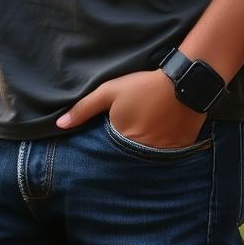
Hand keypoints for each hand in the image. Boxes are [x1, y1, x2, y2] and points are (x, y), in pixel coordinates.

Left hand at [57, 70, 204, 147]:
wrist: (183, 83)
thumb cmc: (143, 86)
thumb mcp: (110, 91)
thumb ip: (84, 108)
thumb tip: (60, 125)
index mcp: (121, 140)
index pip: (108, 154)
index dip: (109, 146)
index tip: (114, 133)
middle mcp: (140, 153)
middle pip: (127, 158)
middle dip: (125, 151)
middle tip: (133, 131)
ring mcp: (161, 155)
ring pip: (147, 161)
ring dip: (144, 152)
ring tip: (149, 133)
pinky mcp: (179, 152)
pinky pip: (166, 158)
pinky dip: (162, 151)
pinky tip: (164, 135)